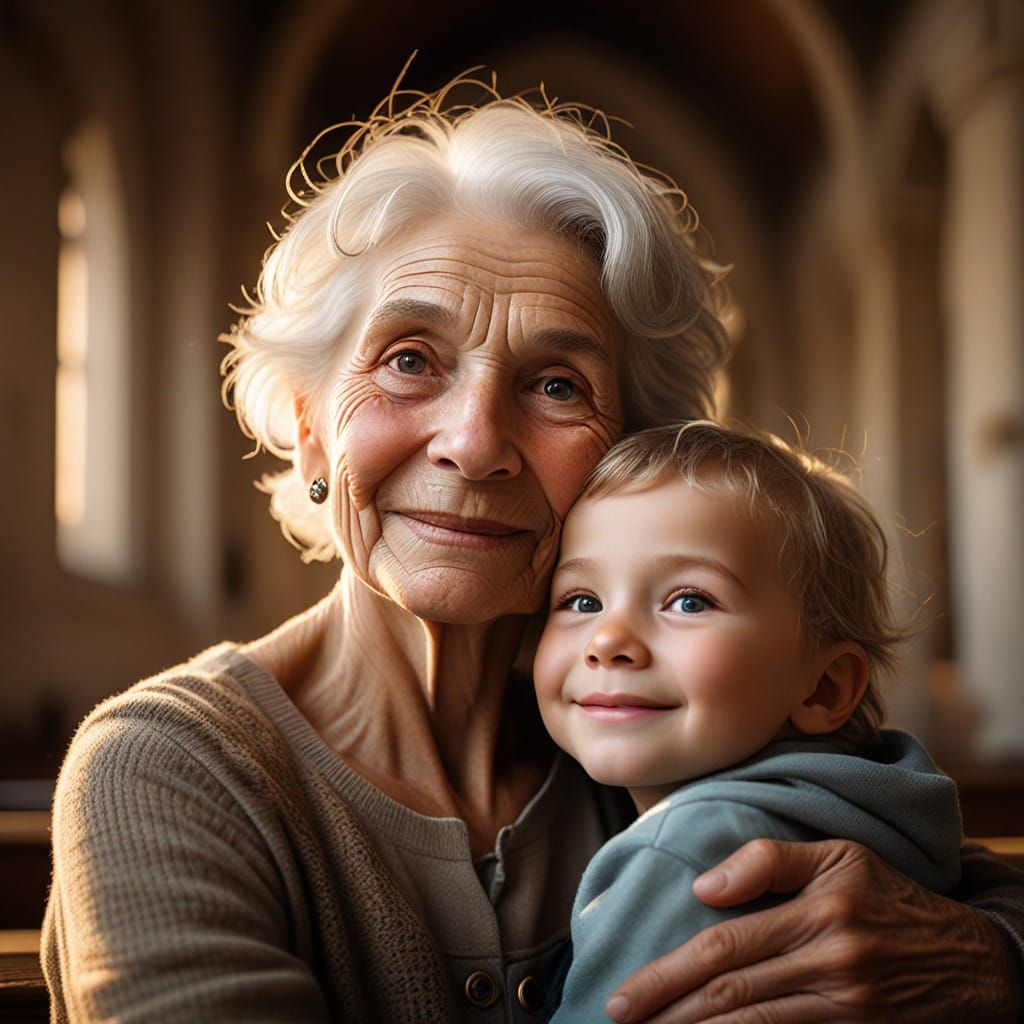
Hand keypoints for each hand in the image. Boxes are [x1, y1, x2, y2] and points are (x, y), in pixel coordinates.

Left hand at [606, 838, 1019, 1022]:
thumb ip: (770, 860)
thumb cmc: (889, 896)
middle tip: (620, 1022)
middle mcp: (832, 961)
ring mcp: (847, 1007)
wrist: (969, 958)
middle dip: (667, 1013)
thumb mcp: (839, 856)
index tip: (624, 995)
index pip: (725, 946)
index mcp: (819, 910)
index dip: (668, 973)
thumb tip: (703, 887)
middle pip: (731, 994)